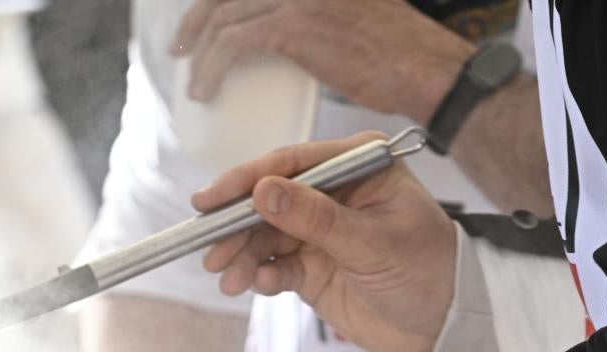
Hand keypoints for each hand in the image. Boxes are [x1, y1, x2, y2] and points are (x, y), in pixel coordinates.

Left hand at [172, 0, 472, 121]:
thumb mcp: (354, 7)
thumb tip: (281, 26)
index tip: (202, 19)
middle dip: (197, 19)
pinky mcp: (294, 26)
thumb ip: (314, 7)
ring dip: (199, 50)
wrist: (423, 68)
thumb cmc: (397, 51)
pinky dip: (210, 67)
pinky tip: (205, 88)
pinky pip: (233, 43)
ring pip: (224, 15)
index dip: (217, 0)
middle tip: (183, 46)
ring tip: (193, 78)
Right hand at [195, 132, 456, 351]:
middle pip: (268, 199)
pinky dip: (260, 274)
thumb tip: (263, 191)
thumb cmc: (427, 270)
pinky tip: (258, 284)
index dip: (247, 180)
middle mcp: (332, 191)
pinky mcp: (310, 264)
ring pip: (264, 234)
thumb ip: (316, 218)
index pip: (291, 163)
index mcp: (357, 165)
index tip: (211, 200)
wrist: (442, 325)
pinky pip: (273, 264)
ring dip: (243, 256)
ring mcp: (318, 228)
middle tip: (212, 251)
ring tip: (229, 279)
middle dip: (237, 226)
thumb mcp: (372, 242)